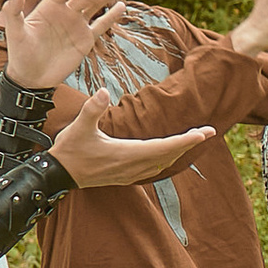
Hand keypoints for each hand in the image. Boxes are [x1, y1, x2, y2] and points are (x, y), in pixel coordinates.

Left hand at [0, 0, 131, 87]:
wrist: (31, 78)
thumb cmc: (20, 54)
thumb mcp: (15, 32)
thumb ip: (14, 11)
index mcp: (49, 6)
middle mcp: (65, 12)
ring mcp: (76, 25)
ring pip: (95, 6)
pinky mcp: (85, 40)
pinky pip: (101, 25)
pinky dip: (111, 16)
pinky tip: (122, 7)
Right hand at [55, 96, 214, 190]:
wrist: (59, 175)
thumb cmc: (70, 150)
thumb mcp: (79, 127)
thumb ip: (92, 109)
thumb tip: (102, 91)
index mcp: (128, 154)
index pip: (165, 147)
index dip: (186, 140)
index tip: (205, 133)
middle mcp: (134, 166)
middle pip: (170, 155)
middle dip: (189, 143)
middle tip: (208, 131)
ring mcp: (131, 173)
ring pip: (164, 163)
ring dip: (179, 151)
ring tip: (193, 140)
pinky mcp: (126, 176)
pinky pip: (155, 169)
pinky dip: (167, 159)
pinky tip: (169, 154)